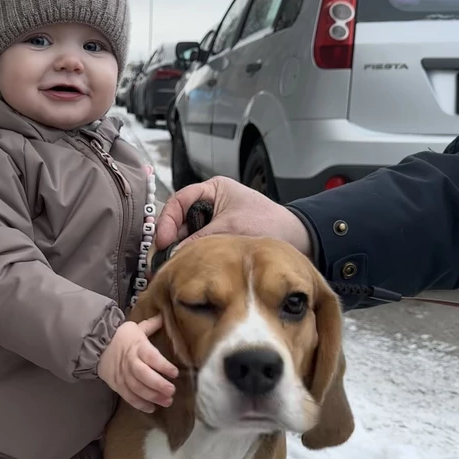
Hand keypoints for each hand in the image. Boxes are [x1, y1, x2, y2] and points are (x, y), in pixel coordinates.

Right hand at [97, 316, 177, 412]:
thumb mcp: (135, 328)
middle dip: (158, 384)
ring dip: (152, 397)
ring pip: (137, 388)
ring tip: (167, 402)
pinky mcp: (117, 384)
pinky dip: (139, 404)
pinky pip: (128, 396)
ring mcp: (122, 375)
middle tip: (172, 391)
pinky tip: (151, 408)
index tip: (175, 372)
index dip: (163, 366)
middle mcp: (130, 362)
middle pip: (144, 375)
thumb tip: (164, 316)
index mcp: (137, 346)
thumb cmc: (120, 336)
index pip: (151, 357)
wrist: (96, 345)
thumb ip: (150, 326)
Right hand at [155, 177, 312, 257]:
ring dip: (178, 251)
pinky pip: (196, 247)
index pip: (178, 201)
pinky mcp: (217, 239)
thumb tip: (172, 255)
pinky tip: (185, 268)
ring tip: (171, 268)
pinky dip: (190, 257)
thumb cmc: (269, 223)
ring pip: (185, 236)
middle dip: (170, 241)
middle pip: (178, 221)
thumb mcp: (231, 228)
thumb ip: (200, 240)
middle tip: (161, 261)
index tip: (164, 241)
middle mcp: (208, 205)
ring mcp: (212, 223)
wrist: (297, 239)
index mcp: (212, 190)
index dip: (167, 221)